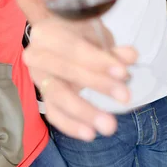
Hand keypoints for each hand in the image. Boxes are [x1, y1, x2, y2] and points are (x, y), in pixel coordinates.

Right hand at [23, 17, 136, 140]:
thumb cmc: (78, 35)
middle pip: (64, 70)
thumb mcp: (95, 35)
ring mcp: (37, 77)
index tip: (123, 72)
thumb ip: (112, 48)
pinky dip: (70, 125)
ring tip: (108, 126)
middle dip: (96, 83)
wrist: (58, 39)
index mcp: (47, 32)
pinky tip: (90, 134)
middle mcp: (36, 55)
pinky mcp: (43, 96)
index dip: (98, 60)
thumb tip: (130, 56)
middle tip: (124, 96)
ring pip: (56, 95)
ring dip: (83, 111)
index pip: (73, 47)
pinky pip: (53, 113)